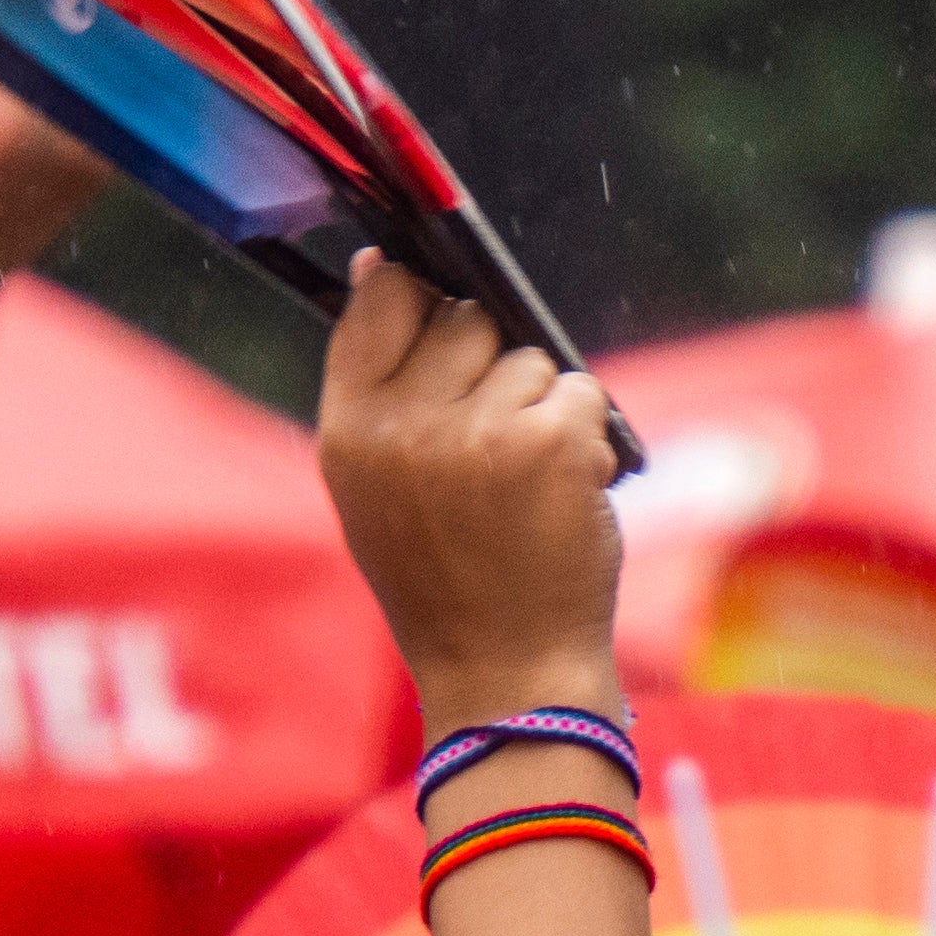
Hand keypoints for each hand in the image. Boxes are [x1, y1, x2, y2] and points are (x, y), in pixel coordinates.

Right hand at [318, 251, 622, 730]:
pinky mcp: (553, 444)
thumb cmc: (445, 575)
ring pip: (529, 359)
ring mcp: (482, 432)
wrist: (504, 669)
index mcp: (350, 432)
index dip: (415, 296)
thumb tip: (379, 267)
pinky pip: (579, 391)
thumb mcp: (374, 485)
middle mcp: (407, 426)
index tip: (436, 317)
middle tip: (489, 448)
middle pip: (465, 319)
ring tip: (522, 487)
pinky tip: (563, 494)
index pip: (380, 302)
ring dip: (540, 408)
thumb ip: (375, 384)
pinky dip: (585, 436)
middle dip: (490, 366)